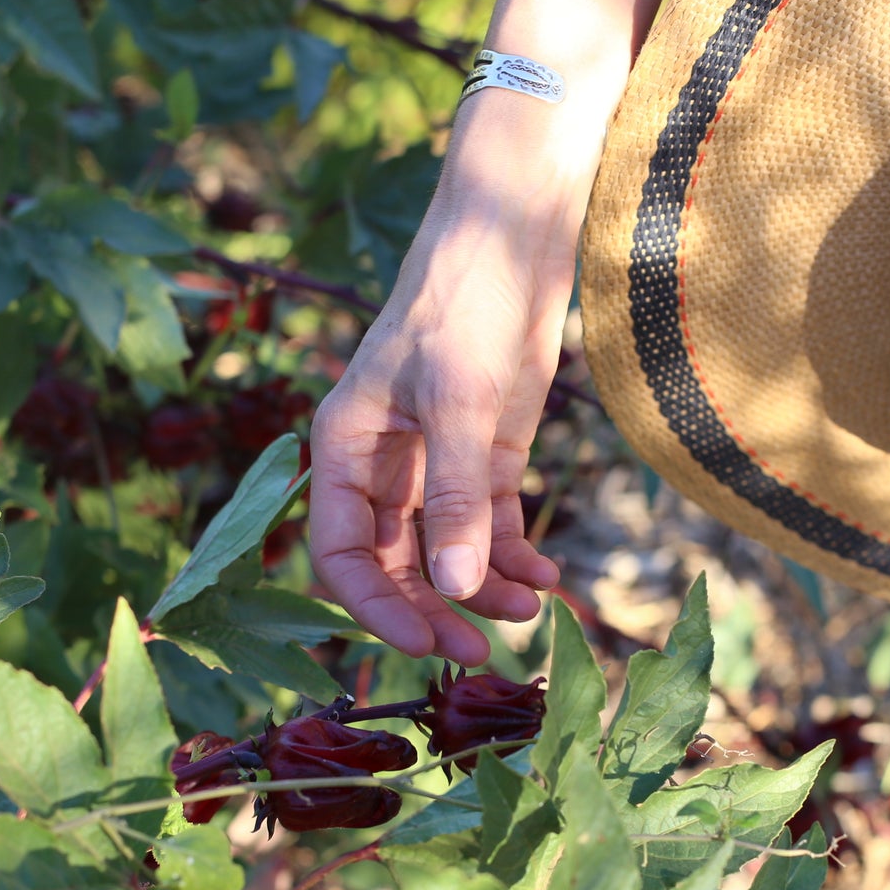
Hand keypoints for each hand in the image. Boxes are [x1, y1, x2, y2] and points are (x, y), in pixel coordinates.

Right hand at [310, 223, 565, 667]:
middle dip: (436, 609)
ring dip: (483, 590)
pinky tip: (547, 579)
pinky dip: (515, 558)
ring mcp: (435, 464)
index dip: (375, 605)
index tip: (424, 642)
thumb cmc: (464, 301)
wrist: (514, 238)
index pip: (342, 550)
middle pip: (395, 564)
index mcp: (345, 447)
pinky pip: (490, 527)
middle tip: (482, 651)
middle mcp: (382, 465)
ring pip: (447, 553)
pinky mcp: (484, 457)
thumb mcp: (459, 397)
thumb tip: (459, 588)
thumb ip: (456, 495)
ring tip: (530, 611)